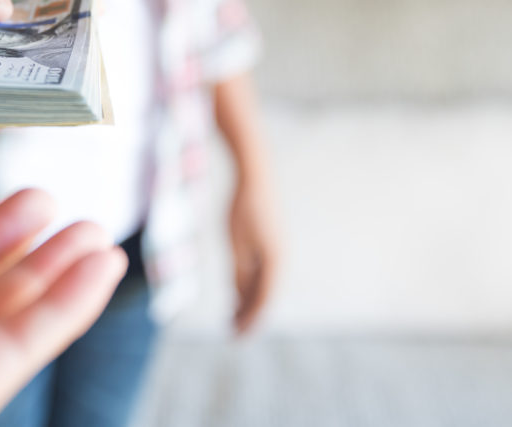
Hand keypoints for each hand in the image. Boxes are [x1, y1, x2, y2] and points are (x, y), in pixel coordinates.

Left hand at [229, 176, 279, 334]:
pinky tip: (237, 291)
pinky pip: (262, 271)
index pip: (261, 300)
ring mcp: (277, 250)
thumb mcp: (235, 243)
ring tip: (231, 316)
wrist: (255, 175)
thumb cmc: (241, 208)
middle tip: (231, 332)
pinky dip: (251, 285)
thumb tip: (238, 296)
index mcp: (273, 261)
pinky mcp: (271, 242)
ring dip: (249, 301)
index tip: (235, 335)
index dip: (249, 320)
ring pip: (264, 284)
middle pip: (264, 295)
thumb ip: (238, 271)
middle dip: (248, 314)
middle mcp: (279, 258)